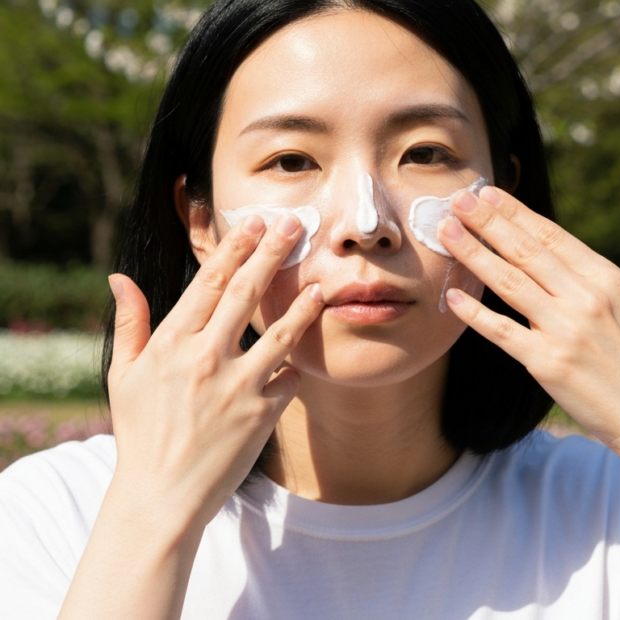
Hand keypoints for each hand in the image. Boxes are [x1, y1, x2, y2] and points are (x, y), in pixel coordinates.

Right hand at [105, 214, 323, 528]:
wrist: (162, 494)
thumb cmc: (141, 432)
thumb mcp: (123, 375)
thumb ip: (130, 323)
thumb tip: (118, 278)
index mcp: (171, 343)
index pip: (207, 283)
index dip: (234, 249)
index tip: (254, 223)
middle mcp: (206, 358)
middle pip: (245, 293)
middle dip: (272, 254)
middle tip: (295, 225)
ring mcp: (237, 385)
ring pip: (280, 334)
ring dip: (302, 306)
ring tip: (320, 285)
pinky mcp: (261, 413)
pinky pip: (290, 379)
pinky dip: (300, 366)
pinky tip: (312, 351)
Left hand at [438, 187, 619, 462]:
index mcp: (610, 280)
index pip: (552, 236)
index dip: (516, 213)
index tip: (489, 194)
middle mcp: (585, 299)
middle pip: (525, 251)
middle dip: (486, 222)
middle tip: (455, 200)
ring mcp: (564, 331)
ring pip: (509, 283)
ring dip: (474, 254)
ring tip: (446, 232)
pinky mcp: (547, 364)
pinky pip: (502, 332)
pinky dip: (476, 314)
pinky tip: (453, 296)